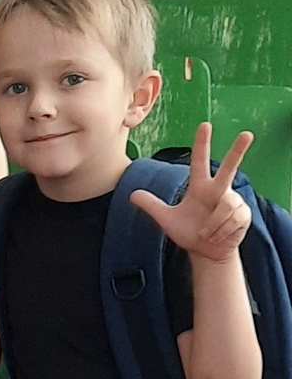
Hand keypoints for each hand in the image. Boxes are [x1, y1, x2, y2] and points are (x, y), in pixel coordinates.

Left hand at [130, 124, 252, 263]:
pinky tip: (219, 236)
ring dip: (213, 225)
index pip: (200, 161)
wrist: (207, 253)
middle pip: (230, 166)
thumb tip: (131, 194)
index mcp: (200, 187)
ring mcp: (233, 201)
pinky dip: (222, 231)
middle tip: (247, 133)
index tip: (204, 125)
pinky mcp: (243, 213)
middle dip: (238, 150)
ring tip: (207, 233)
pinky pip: (233, 218)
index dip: (202, 143)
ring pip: (225, 206)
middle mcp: (218, 189)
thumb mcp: (168, 220)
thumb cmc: (189, 234)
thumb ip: (152, 206)